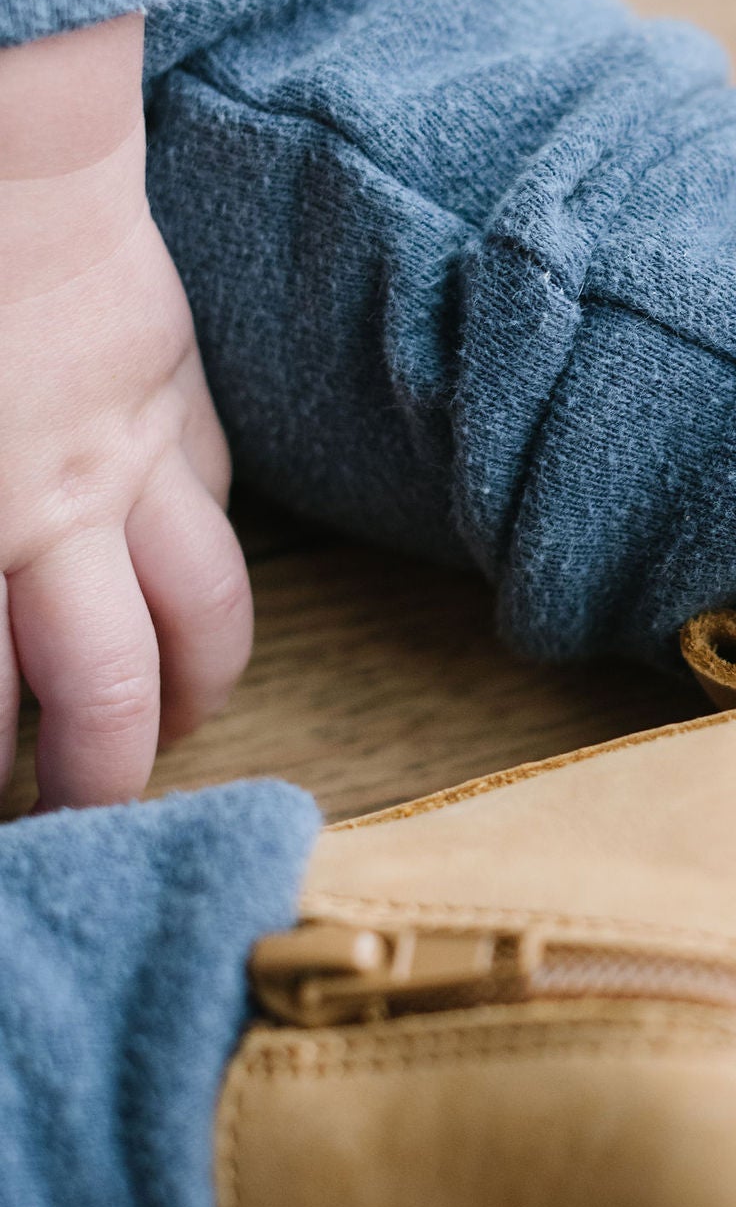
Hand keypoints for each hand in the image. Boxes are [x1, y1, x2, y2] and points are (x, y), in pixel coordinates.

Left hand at [0, 14, 251, 807]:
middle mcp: (49, 514)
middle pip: (102, 692)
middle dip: (92, 778)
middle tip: (72, 817)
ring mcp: (129, 453)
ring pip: (200, 615)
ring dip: (188, 695)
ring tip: (163, 738)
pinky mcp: (177, 388)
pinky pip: (216, 503)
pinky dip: (205, 567)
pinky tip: (190, 601)